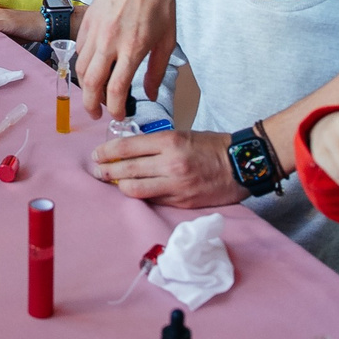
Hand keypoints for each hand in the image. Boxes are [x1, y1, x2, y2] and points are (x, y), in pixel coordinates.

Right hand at [74, 0, 178, 120]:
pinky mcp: (88, 21)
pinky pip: (78, 50)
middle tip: (96, 114)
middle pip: (91, 84)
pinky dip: (82, 66)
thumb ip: (156, 71)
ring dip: (85, 87)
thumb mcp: (167, 40)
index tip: (119, 116)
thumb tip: (150, 95)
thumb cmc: (161, 3)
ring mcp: (95, 30)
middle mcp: (110, 41)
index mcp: (133, 48)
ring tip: (94, 95)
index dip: (115, 109)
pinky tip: (92, 71)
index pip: (116, 89)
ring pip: (81, 68)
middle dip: (91, 105)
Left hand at [91, 128, 245, 206]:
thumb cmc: (211, 147)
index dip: (106, 152)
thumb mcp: (182, 135)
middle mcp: (170, 164)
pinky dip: (141, 197)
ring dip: (120, 186)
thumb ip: (156, 144)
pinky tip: (135, 192)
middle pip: (127, 169)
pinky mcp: (181, 203)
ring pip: (135, 190)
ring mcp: (176, 185)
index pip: (127, 147)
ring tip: (113, 183)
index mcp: (169, 141)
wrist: (241, 165)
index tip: (97, 155)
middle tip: (96, 171)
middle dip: (106, 171)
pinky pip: (153, 201)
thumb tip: (127, 152)